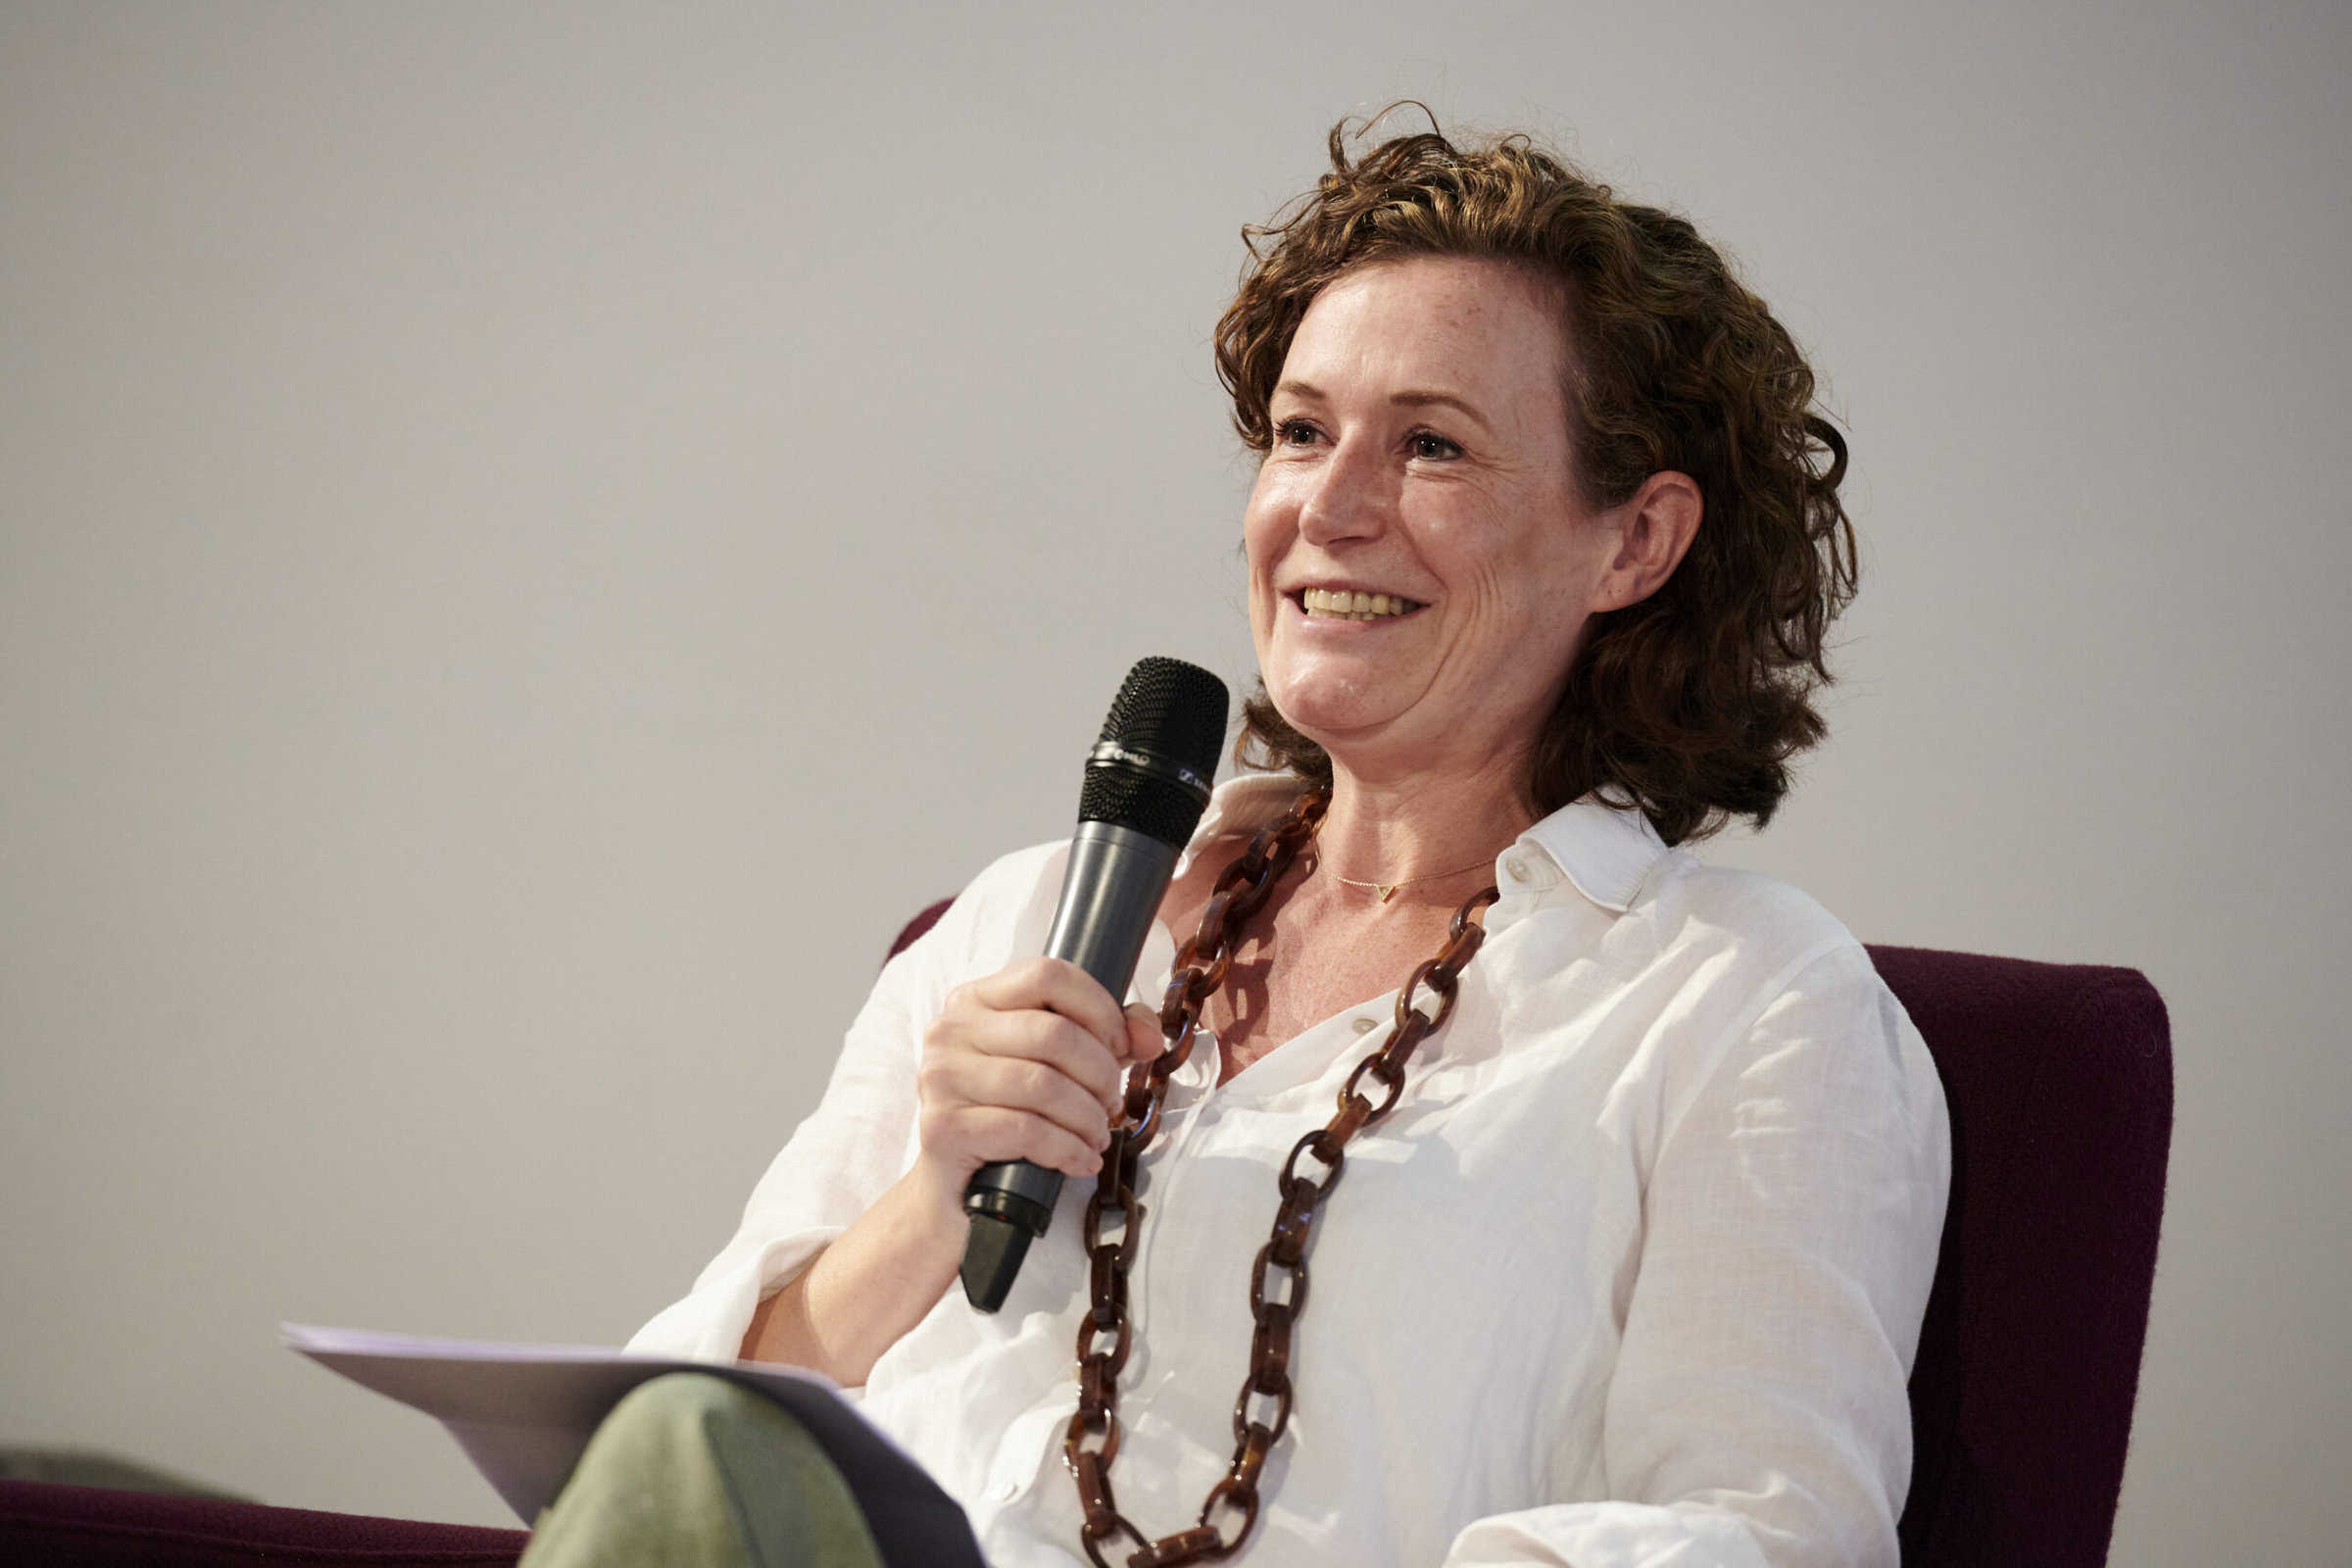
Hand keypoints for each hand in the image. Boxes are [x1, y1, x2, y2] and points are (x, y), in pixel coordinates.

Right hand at [912, 957, 1162, 1208]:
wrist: (955, 1187)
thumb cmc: (1008, 1114)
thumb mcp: (1056, 1065)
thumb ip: (1107, 1036)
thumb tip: (1147, 1036)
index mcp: (976, 999)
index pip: (1046, 975)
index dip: (1098, 1007)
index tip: (1121, 1045)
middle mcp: (951, 1030)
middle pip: (1052, 1033)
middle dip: (1100, 1072)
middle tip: (1111, 1102)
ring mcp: (942, 1078)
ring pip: (1042, 1085)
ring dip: (1087, 1116)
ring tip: (1097, 1135)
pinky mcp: (943, 1127)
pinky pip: (1025, 1130)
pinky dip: (1067, 1149)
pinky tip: (1081, 1160)